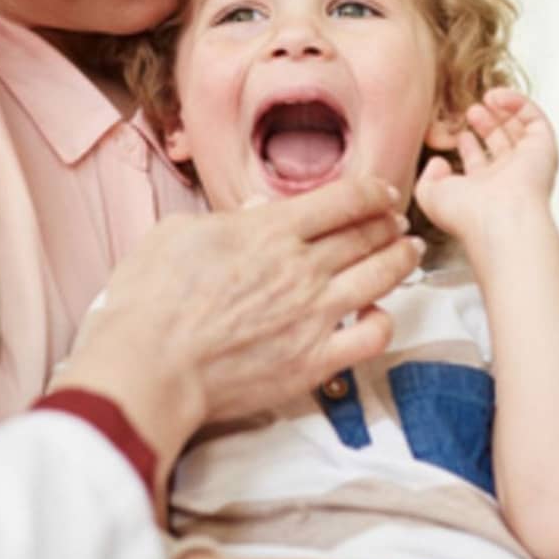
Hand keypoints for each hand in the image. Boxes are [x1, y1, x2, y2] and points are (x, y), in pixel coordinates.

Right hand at [52, 174, 419, 478]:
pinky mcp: (314, 361)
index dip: (373, 192)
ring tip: (408, 253)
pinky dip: (384, 322)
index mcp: (269, 230)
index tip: (382, 194)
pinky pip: (371, 337)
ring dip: (401, 260)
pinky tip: (378, 316)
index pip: (344, 199)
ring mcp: (313, 315)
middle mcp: (301, 268)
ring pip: (381, 277)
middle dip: (389, 224)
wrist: (149, 366)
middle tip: (397, 222)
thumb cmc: (150, 299)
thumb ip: (225, 218)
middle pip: (367, 235)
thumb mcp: (177, 233)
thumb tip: (257, 210)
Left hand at [414, 87, 558, 242]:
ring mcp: (527, 163)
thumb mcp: (430, 196)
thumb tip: (437, 163)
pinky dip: (519, 103)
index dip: (468, 146)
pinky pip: (535, 119)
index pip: (480, 164)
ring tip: (487, 97)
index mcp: (484, 191)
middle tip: (472, 111)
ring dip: (504, 111)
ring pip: (520, 131)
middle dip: (487, 125)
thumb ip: (428, 178)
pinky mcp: (544, 148)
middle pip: (501, 144)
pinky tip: (499, 97)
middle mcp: (508, 178)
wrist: (500, 218)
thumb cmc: (467, 214)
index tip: (459, 133)